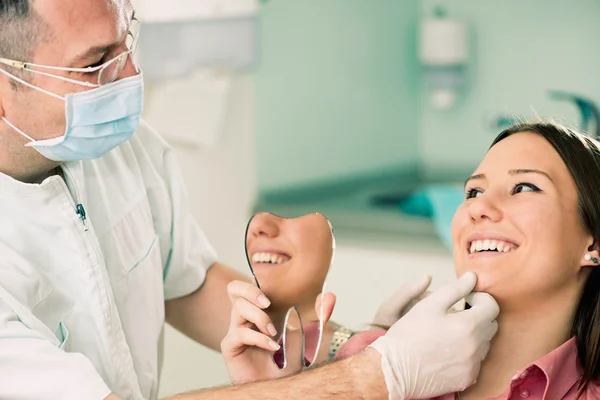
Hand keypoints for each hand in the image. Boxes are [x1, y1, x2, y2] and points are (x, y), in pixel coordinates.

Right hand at [220, 280, 335, 382]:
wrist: (280, 387)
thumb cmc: (289, 362)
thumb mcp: (308, 335)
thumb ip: (319, 316)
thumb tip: (331, 296)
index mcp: (260, 309)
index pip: (249, 284)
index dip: (260, 280)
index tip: (280, 288)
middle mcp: (245, 317)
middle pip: (234, 288)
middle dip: (250, 290)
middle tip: (267, 302)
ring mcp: (236, 330)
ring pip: (238, 308)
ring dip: (260, 317)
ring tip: (274, 332)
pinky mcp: (230, 346)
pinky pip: (240, 333)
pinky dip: (259, 338)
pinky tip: (273, 347)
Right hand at [368, 272, 498, 398]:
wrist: (396, 370)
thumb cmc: (409, 334)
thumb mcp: (429, 304)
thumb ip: (455, 289)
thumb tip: (472, 277)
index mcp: (468, 326)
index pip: (492, 306)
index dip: (480, 297)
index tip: (467, 297)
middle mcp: (476, 348)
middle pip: (491, 325)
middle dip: (479, 315)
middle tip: (457, 314)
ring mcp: (472, 366)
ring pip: (484, 344)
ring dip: (474, 335)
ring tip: (450, 333)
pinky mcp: (466, 379)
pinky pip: (475, 362)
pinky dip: (467, 353)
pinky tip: (448, 351)